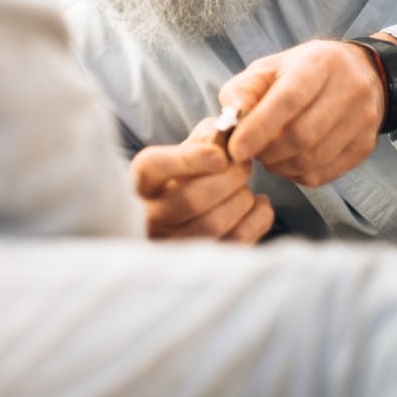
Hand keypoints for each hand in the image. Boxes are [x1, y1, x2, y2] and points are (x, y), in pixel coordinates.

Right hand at [131, 117, 274, 241]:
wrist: (181, 223)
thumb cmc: (184, 180)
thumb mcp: (184, 154)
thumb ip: (203, 136)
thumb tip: (223, 133)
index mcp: (138, 184)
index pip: (152, 168)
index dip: (189, 159)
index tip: (220, 154)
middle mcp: (147, 219)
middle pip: (190, 199)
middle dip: (229, 177)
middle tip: (244, 165)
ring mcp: (171, 246)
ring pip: (213, 223)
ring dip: (242, 198)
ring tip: (246, 187)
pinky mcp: (201, 264)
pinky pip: (236, 242)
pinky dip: (257, 218)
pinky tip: (258, 205)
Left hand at [219, 39, 385, 185]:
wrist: (360, 73)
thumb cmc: (302, 71)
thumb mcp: (269, 68)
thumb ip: (243, 90)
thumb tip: (229, 119)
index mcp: (319, 63)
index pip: (289, 100)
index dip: (259, 128)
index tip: (235, 150)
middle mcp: (349, 89)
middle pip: (301, 136)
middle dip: (266, 151)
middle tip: (249, 151)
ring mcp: (362, 120)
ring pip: (311, 160)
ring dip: (279, 165)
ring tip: (267, 153)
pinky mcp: (364, 146)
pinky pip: (322, 174)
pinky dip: (295, 174)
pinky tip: (287, 160)